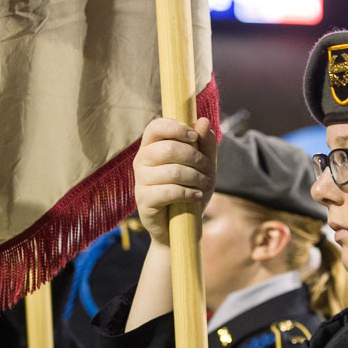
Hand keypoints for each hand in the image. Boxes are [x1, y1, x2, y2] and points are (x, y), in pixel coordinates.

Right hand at [133, 116, 215, 246]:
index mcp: (151, 147)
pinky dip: (188, 193)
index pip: (155, 126)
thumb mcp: (203, 166)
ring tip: (205, 185)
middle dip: (195, 158)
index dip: (176, 128)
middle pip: (168, 149)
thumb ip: (204, 144)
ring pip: (172, 171)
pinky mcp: (143, 199)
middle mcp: (141, 160)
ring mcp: (140, 180)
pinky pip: (169, 191)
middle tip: (208, 170)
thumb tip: (203, 120)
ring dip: (196, 178)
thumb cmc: (190, 191)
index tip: (194, 137)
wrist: (180, 227)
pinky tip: (196, 196)